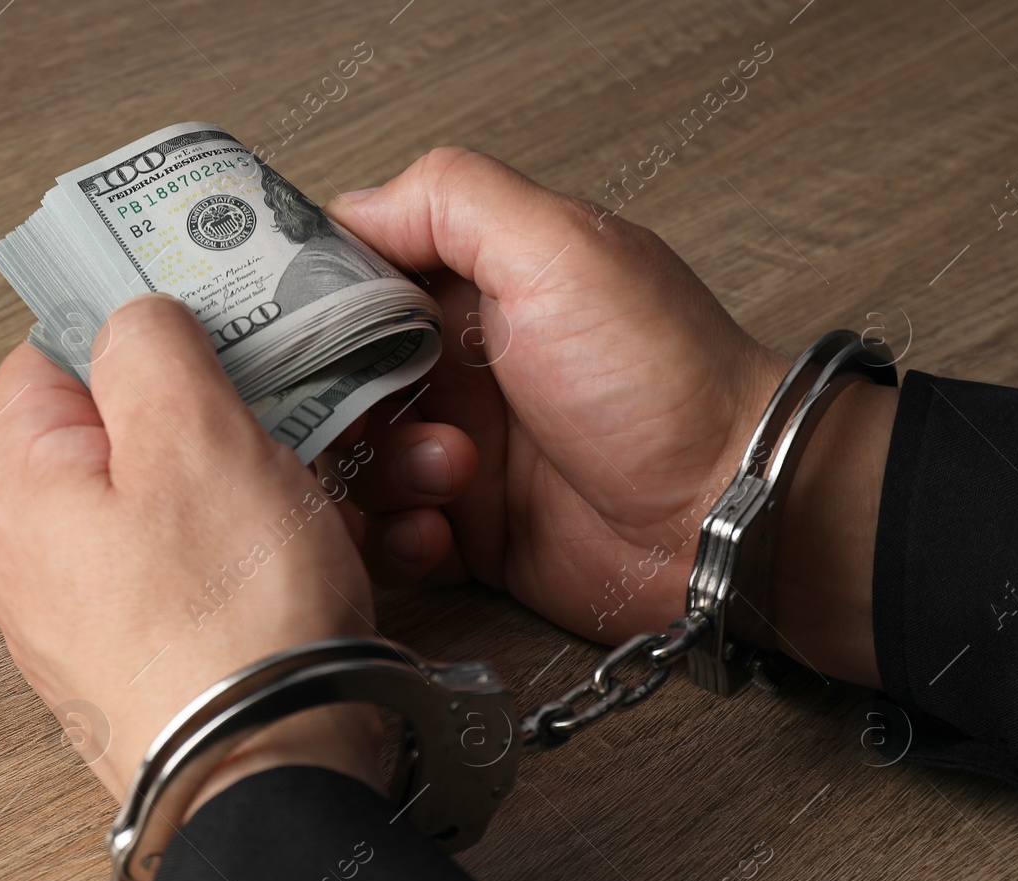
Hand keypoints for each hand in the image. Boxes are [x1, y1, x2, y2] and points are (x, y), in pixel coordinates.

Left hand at [0, 294, 384, 812]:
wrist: (271, 784)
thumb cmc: (230, 628)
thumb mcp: (193, 438)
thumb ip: (149, 349)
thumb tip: (131, 317)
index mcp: (23, 489)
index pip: (48, 358)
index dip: (129, 324)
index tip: (201, 312)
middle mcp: (41, 558)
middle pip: (129, 433)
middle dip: (225, 412)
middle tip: (292, 405)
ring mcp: (98, 617)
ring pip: (186, 504)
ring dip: (267, 481)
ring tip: (333, 489)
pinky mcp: (158, 660)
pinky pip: (210, 572)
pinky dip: (267, 551)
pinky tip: (325, 555)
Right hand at [323, 148, 895, 686]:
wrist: (728, 512)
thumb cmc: (665, 380)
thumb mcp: (562, 249)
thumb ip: (452, 201)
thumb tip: (355, 203)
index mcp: (472, 289)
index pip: (349, 278)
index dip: (308, 306)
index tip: (288, 336)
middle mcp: (458, 366)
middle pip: (333, 380)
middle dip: (335, 407)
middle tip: (376, 421)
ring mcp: (458, 450)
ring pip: (351, 464)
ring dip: (377, 476)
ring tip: (447, 477)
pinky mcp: (467, 531)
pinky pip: (387, 536)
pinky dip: (395, 541)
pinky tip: (439, 535)